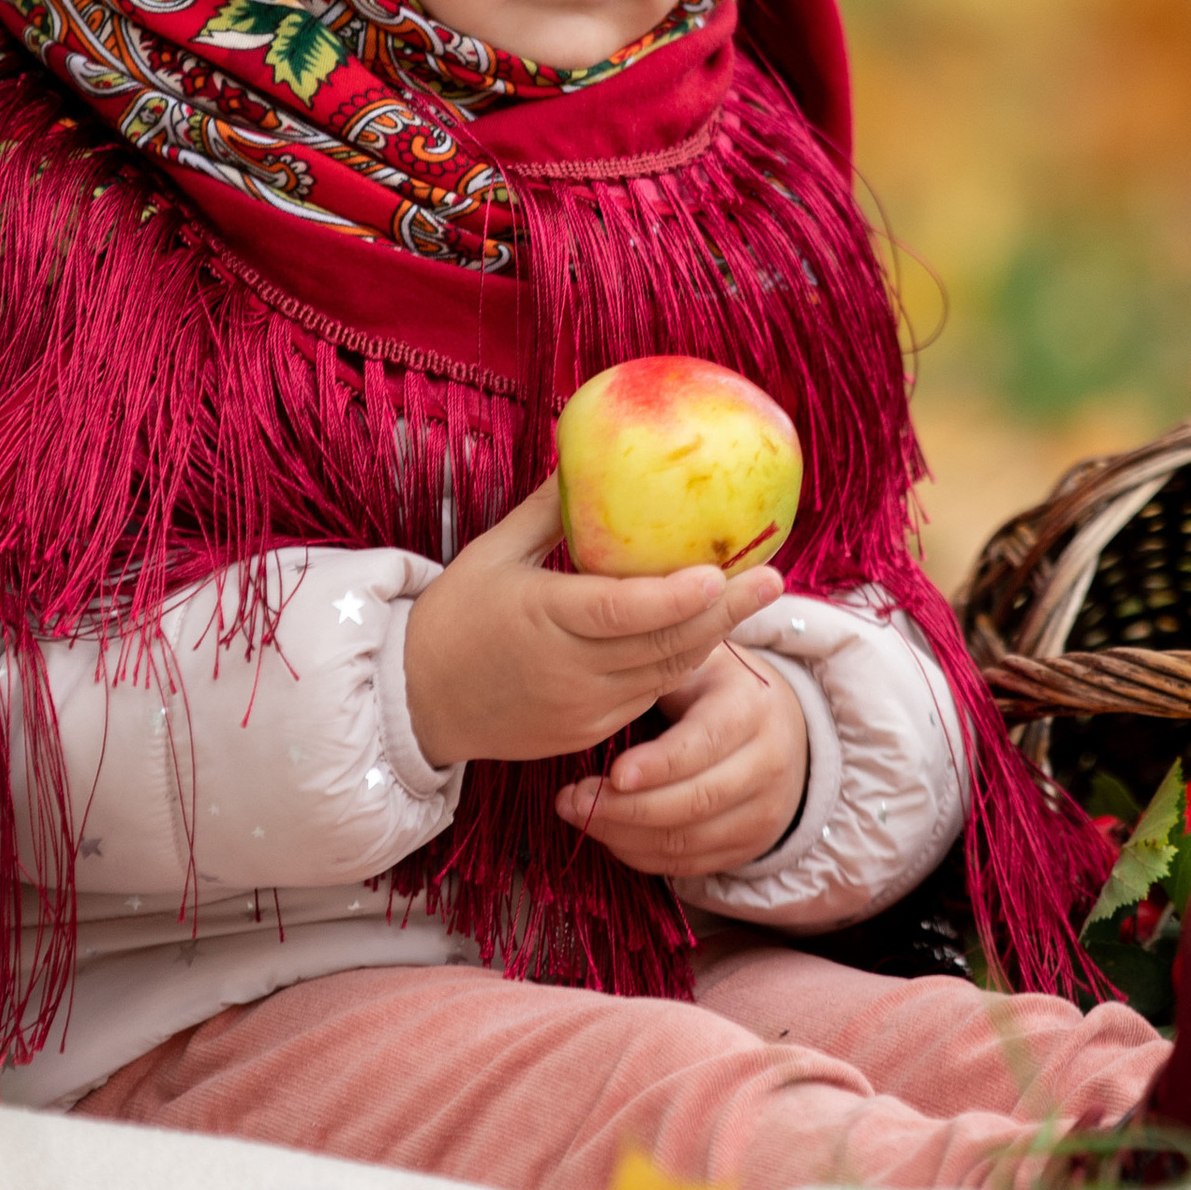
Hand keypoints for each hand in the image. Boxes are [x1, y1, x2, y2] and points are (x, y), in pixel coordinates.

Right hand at [402, 476, 785, 774]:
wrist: (415, 703)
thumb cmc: (453, 617)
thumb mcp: (492, 553)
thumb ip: (547, 511)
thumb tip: (589, 456)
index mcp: (542, 618)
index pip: (622, 611)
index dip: (677, 597)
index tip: (722, 571)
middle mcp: (569, 670)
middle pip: (664, 645)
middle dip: (726, 612)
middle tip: (775, 578)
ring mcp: (583, 708)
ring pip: (667, 673)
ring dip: (715, 637)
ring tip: (756, 598)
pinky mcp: (589, 732)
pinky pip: (648, 695)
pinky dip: (680, 662)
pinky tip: (708, 631)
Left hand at [555, 643, 809, 877]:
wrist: (776, 728)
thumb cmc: (715, 685)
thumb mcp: (699, 658)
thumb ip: (662, 654)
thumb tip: (616, 619)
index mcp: (752, 708)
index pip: (707, 743)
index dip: (660, 764)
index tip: (612, 772)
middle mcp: (768, 764)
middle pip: (695, 801)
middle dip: (626, 807)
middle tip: (570, 797)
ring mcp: (763, 813)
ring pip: (687, 841)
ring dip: (622, 834)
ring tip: (575, 811)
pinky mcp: (747, 848)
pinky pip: (686, 865)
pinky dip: (639, 853)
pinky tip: (605, 831)